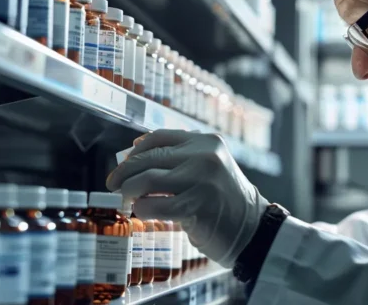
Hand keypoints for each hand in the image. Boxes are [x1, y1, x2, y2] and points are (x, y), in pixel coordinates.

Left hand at [107, 130, 268, 267]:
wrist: (253, 230)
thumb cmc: (223, 201)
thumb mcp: (208, 168)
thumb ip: (179, 159)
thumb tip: (132, 157)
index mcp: (207, 142)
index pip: (159, 137)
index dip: (135, 151)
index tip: (124, 164)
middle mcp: (205, 156)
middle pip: (149, 158)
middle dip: (124, 173)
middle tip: (114, 185)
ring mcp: (201, 181)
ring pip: (146, 179)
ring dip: (129, 191)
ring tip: (127, 200)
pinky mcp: (196, 207)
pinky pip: (153, 205)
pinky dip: (141, 209)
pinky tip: (142, 212)